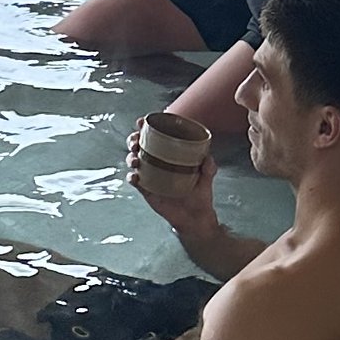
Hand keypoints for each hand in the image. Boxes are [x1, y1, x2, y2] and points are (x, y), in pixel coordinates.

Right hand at [127, 127, 217, 246]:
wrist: (195, 218)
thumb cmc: (200, 195)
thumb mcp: (207, 177)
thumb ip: (209, 166)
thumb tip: (207, 157)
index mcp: (169, 155)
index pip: (155, 137)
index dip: (146, 127)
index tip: (142, 121)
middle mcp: (157, 163)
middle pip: (139, 146)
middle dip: (133, 140)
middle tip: (136, 141)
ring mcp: (150, 176)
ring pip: (133, 161)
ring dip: (130, 157)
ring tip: (136, 159)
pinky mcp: (147, 191)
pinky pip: (135, 182)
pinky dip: (132, 178)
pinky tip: (135, 177)